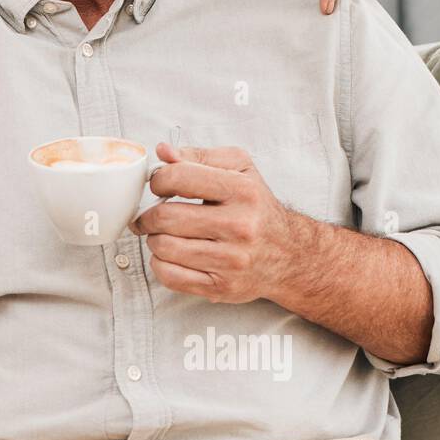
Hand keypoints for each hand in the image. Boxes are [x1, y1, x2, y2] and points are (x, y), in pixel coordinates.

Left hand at [129, 141, 303, 303]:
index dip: (158, 180)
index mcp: (242, 191)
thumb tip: (163, 152)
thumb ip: (198, 156)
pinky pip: (169, 276)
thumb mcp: (239, 169)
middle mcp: (240, 226)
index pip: (178, 178)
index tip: (159, 187)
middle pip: (165, 217)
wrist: (290, 255)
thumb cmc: (257, 208)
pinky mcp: (221, 286)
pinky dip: (160, 265)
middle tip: (151, 216)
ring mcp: (231, 260)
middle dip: (149, 216)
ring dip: (154, 240)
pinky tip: (171, 256)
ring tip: (164, 235)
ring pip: (163, 247)